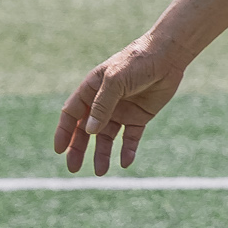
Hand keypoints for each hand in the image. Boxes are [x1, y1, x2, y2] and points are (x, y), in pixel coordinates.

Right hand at [53, 38, 186, 174]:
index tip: (59, 150)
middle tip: (73, 168)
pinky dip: (127, 150)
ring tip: (100, 171)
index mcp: (91, 90)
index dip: (63, 132)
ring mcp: (121, 111)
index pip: (71, 114)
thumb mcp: (115, 80)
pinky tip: (126, 162)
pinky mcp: (139, 117)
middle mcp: (103, 103)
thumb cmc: (137, 61)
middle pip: (86, 130)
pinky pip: (130, 138)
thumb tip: (89, 131)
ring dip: (102, 154)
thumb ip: (102, 105)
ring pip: (106, 138)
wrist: (168, 56)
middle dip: (79, 149)